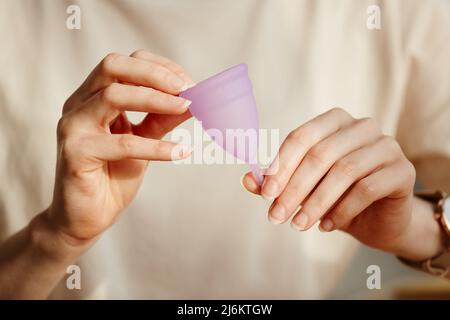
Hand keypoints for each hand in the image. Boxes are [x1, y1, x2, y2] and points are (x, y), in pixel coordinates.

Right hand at [46, 50, 193, 244]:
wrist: (87, 217)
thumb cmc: (113, 176)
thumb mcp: (144, 140)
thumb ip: (162, 118)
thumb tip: (193, 99)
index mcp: (92, 97)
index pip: (124, 63)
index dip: (159, 67)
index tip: (190, 83)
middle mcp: (78, 105)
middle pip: (112, 66)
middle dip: (155, 74)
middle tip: (187, 89)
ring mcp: (73, 126)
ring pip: (113, 96)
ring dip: (156, 100)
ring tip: (188, 108)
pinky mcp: (75, 153)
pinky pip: (122, 144)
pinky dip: (156, 146)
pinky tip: (181, 151)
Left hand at [242, 108, 417, 253]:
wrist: (377, 217)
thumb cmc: (335, 195)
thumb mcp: (302, 188)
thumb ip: (276, 181)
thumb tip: (247, 180)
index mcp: (335, 121)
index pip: (301, 137)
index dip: (281, 165)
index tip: (266, 193)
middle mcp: (362, 126)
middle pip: (321, 154)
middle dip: (294, 189)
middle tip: (276, 217)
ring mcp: (387, 146)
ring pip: (344, 171)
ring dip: (316, 203)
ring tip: (298, 226)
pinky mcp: (403, 171)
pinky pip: (367, 189)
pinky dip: (342, 211)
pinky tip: (327, 226)